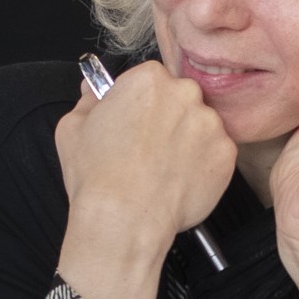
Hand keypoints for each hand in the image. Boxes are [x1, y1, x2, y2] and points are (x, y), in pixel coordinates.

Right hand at [54, 61, 232, 298]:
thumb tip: (93, 93)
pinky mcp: (226, 154)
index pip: (152, 79)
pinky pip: (216, 153)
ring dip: (188, 140)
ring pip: (201, 125)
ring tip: (163, 168)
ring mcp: (210, 124)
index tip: (136, 120)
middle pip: (181, 98)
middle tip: (149, 147)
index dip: (142, 102)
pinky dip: (202, 165)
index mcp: (148, 79)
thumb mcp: (72, 128)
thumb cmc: (97, 175)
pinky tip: (178, 180)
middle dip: (169, 117)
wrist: (124, 219)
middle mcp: (185, 93)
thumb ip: (89, 101)